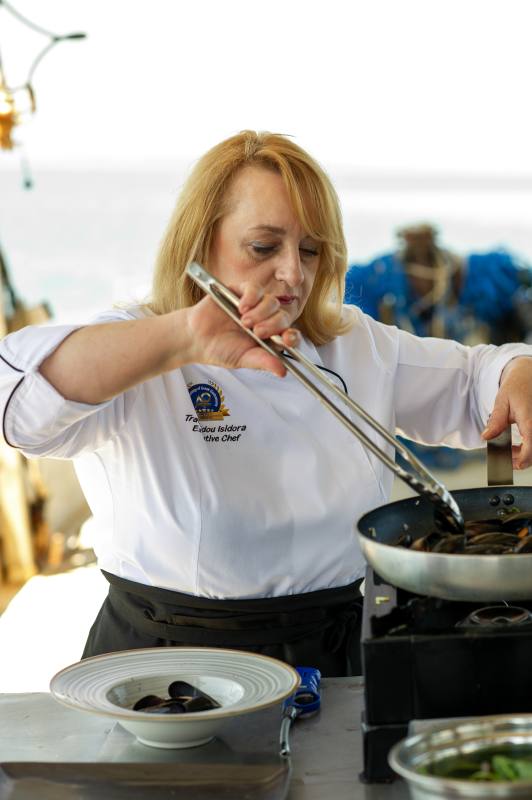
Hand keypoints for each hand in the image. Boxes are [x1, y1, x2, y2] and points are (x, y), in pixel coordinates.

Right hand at [183, 281, 300, 376]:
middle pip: (283, 316)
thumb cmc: (220, 350)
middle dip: (273, 324)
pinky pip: (255, 288)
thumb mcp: (243, 359)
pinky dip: (251, 297)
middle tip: (257, 332)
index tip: (287, 339)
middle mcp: (265, 320)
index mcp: (269, 337)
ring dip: (260, 312)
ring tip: (243, 322)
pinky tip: (241, 307)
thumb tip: (283, 372)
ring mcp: (255, 305)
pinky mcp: (241, 291)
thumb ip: (263, 362)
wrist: (195, 338)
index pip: (289, 334)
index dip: (292, 336)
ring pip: (271, 302)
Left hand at [481, 357, 531, 468]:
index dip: (518, 461)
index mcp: (530, 421)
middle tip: (503, 456)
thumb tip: (486, 437)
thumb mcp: (502, 401)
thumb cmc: (516, 386)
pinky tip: (518, 444)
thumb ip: (496, 421)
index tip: (506, 462)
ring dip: (524, 454)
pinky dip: (527, 447)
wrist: (528, 375)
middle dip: (518, 459)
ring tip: (509, 449)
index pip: (529, 450)